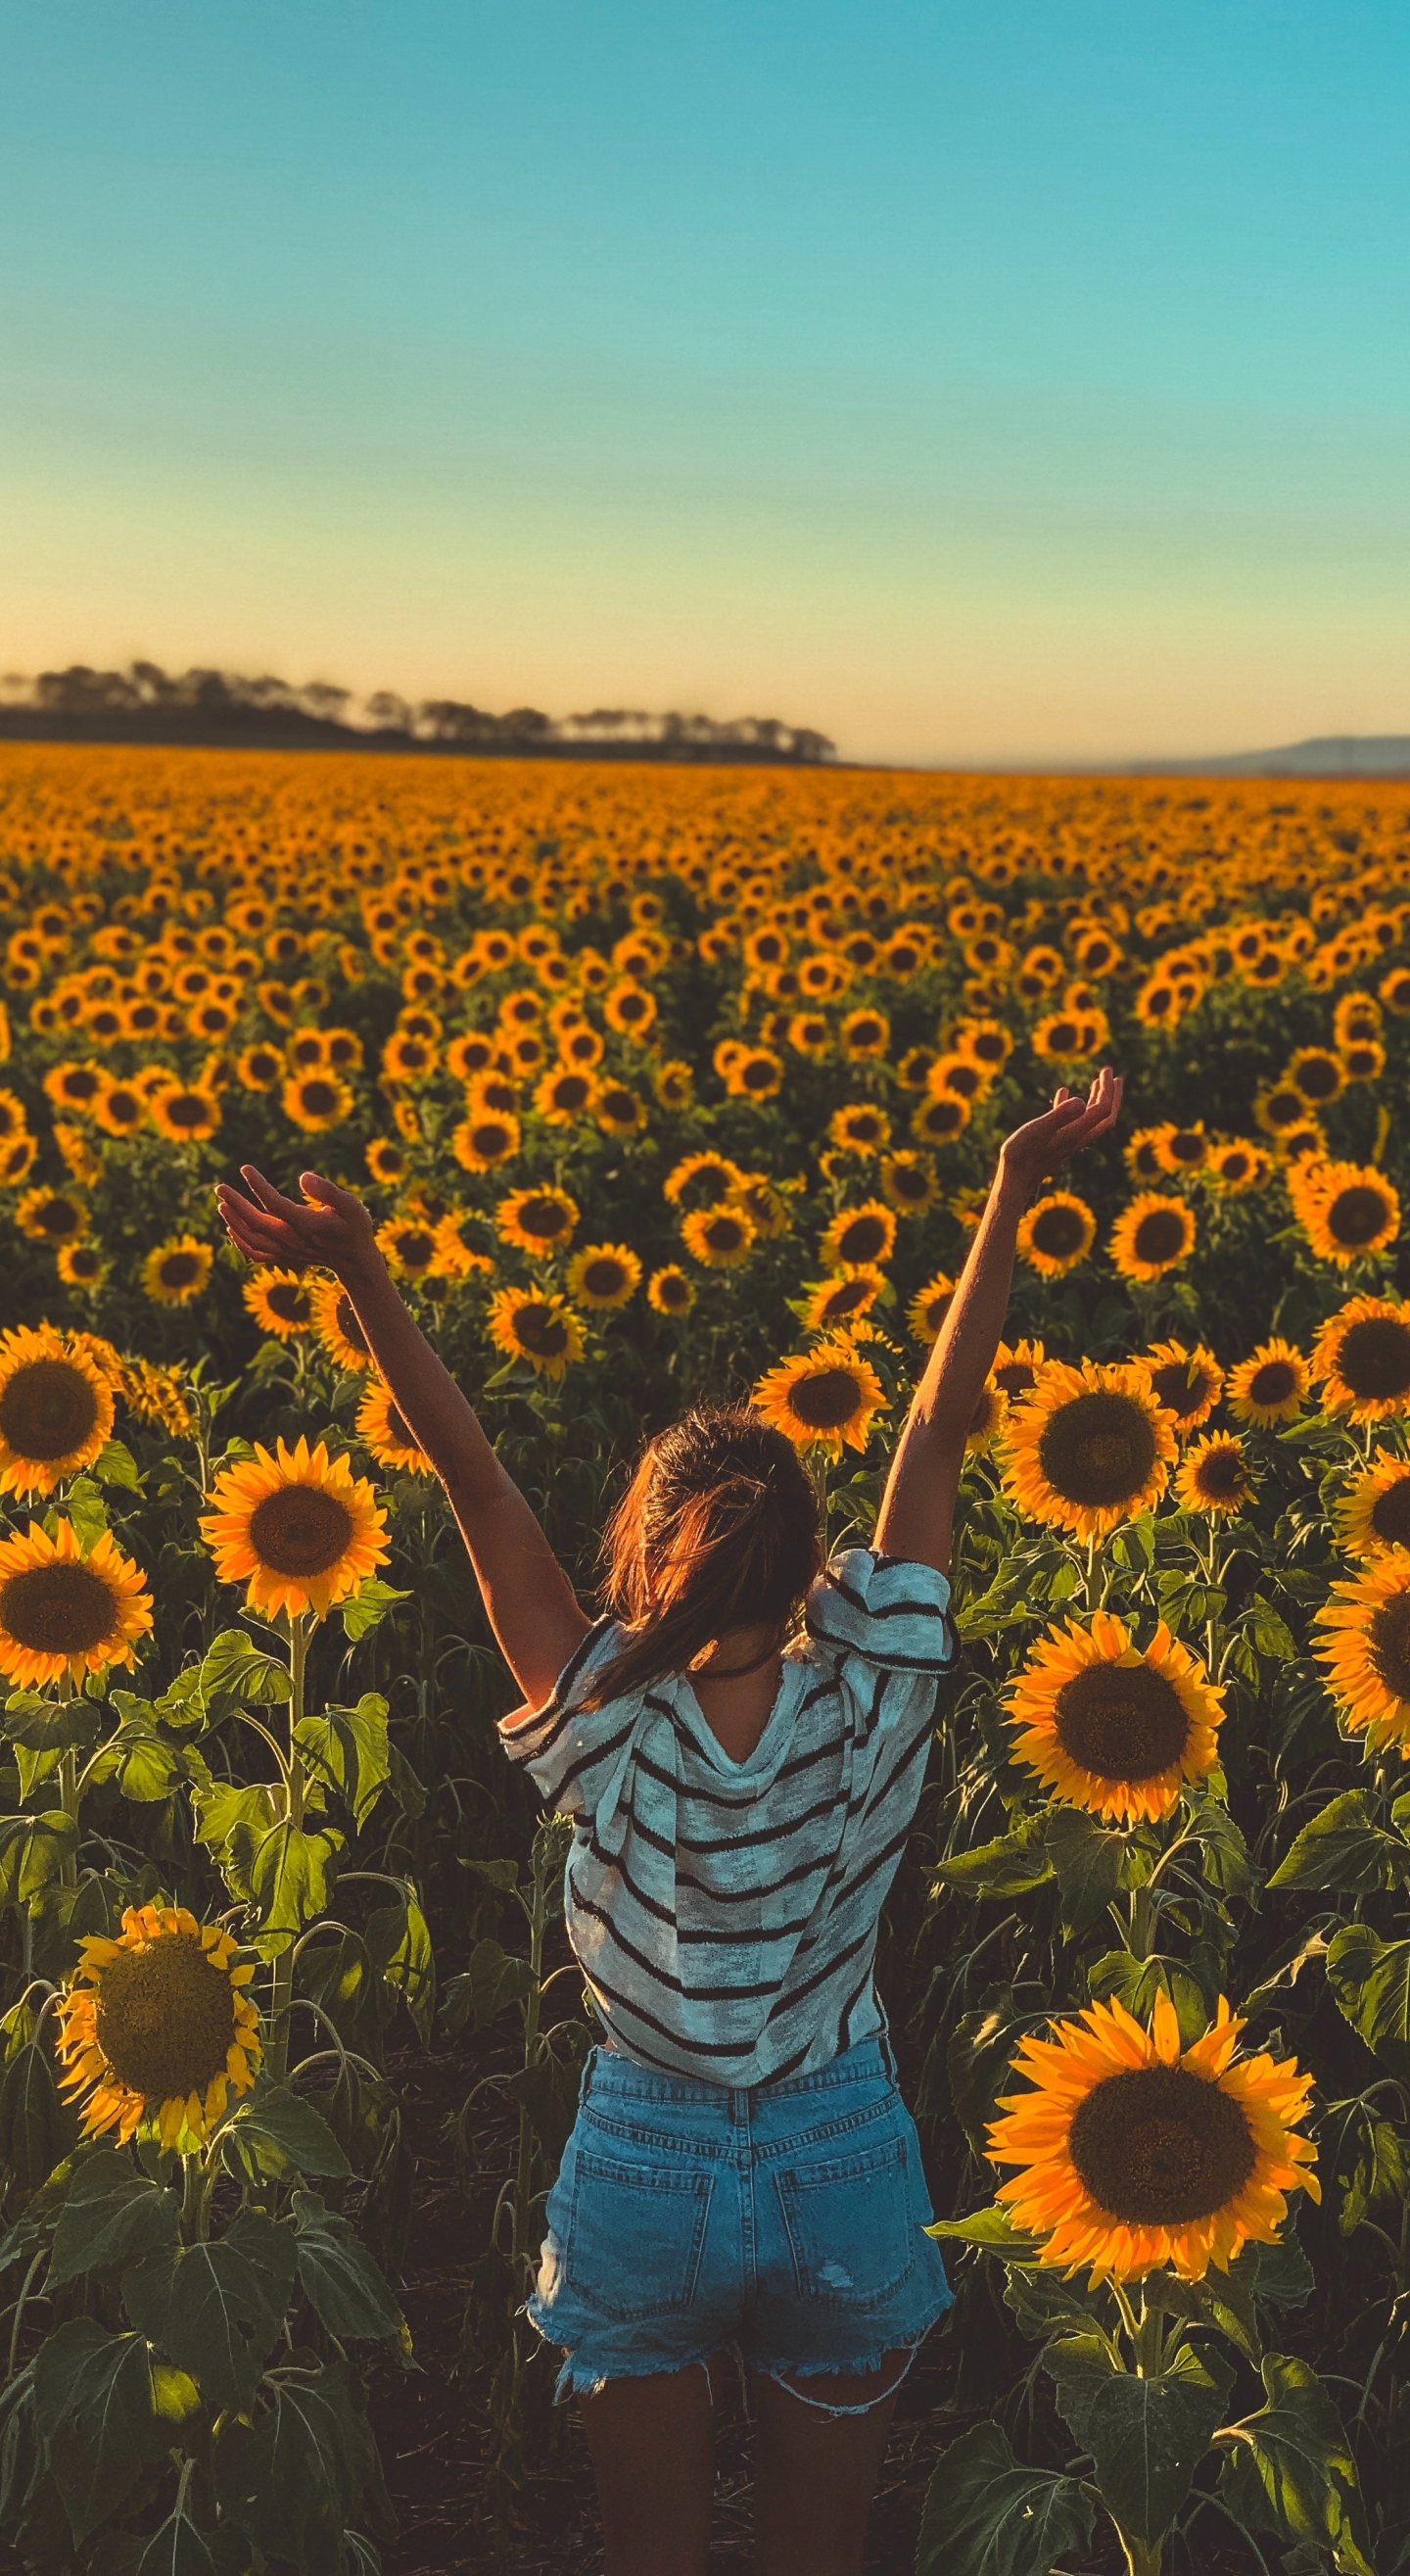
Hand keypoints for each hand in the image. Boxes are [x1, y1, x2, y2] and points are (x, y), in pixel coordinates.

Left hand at [214, 1167, 379, 1277]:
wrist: (355, 1261)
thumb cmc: (354, 1228)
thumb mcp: (352, 1206)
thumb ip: (328, 1191)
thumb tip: (303, 1176)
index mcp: (309, 1225)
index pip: (276, 1204)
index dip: (258, 1186)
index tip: (245, 1169)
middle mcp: (294, 1240)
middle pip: (257, 1223)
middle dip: (236, 1204)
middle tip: (220, 1187)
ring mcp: (287, 1252)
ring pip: (253, 1240)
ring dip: (234, 1222)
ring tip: (222, 1203)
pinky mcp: (284, 1257)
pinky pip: (256, 1254)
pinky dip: (241, 1242)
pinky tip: (231, 1228)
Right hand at [997, 1068, 1122, 1198]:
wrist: (1014, 1181)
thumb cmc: (1022, 1155)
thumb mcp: (1038, 1130)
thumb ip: (1059, 1116)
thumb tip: (1081, 1101)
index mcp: (1076, 1131)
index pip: (1103, 1109)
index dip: (1108, 1089)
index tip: (1106, 1070)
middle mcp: (1077, 1137)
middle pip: (1104, 1116)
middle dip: (1111, 1096)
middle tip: (1113, 1076)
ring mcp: (1068, 1141)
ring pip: (1090, 1119)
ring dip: (1096, 1100)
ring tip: (1096, 1083)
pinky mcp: (1057, 1143)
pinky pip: (1072, 1121)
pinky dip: (1072, 1106)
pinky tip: (1063, 1093)